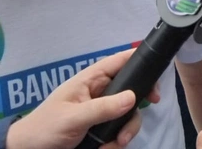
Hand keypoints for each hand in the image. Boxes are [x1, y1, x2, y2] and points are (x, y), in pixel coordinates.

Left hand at [6, 49, 160, 148]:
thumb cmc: (45, 128)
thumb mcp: (73, 117)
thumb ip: (102, 108)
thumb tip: (133, 97)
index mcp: (91, 79)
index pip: (121, 61)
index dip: (141, 63)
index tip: (156, 82)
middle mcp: (100, 92)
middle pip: (131, 92)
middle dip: (134, 111)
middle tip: (137, 121)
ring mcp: (100, 111)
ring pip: (127, 115)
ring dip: (126, 131)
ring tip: (115, 144)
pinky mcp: (100, 129)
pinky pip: (118, 131)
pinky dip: (116, 142)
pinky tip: (106, 148)